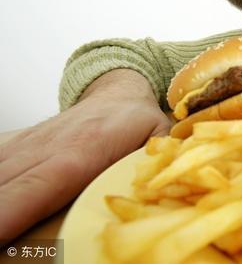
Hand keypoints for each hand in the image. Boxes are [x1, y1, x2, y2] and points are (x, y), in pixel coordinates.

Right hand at [0, 69, 170, 241]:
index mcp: (80, 153)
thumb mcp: (158, 140)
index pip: (36, 187)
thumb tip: (163, 196)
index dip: (8, 212)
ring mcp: (27, 147)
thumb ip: (159, 167)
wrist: (117, 91)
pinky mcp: (18, 146)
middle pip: (6, 187)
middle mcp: (45, 150)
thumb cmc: (137, 120)